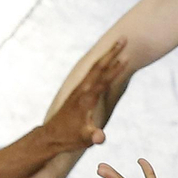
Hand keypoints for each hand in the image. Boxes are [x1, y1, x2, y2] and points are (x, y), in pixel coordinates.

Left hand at [41, 38, 129, 154]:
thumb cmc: (69, 138)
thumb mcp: (84, 139)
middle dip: (111, 52)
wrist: (51, 135)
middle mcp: (82, 90)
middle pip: (98, 67)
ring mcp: (79, 88)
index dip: (115, 70)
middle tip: (123, 38)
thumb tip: (101, 137)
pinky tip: (106, 58)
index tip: (125, 58)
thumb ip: (93, 137)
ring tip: (118, 43)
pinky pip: (92, 72)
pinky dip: (101, 62)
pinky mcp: (79, 90)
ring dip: (107, 54)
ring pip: (95, 66)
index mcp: (85, 99)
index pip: (103, 81)